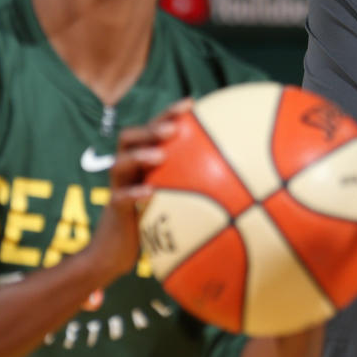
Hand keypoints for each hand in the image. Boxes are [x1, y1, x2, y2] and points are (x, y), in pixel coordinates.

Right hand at [84, 98, 191, 285]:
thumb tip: (242, 178)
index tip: (192, 103)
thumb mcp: (178, 200)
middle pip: (131, 137)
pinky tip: (150, 193)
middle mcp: (129, 169)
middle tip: (173, 127)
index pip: (153, 129)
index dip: (169, 113)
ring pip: (120, 163)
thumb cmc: (155, 223)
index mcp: (144, 161)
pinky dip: (134, 193)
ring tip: (160, 154)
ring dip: (140, 155)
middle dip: (152, 127)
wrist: (117, 253)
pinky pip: (120, 198)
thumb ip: (199, 184)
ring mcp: (119, 187)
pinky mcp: (114, 209)